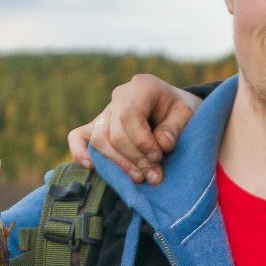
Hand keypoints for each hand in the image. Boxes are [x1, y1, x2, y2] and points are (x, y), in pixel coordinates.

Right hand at [69, 74, 199, 184]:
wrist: (175, 109)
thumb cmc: (181, 112)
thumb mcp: (188, 114)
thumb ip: (175, 127)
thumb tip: (162, 144)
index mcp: (141, 86)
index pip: (128, 115)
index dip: (141, 141)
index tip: (158, 157)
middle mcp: (120, 96)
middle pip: (113, 132)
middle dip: (134, 158)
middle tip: (154, 176)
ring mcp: (106, 111)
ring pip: (99, 139)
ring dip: (118, 163)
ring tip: (140, 178)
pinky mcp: (98, 125)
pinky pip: (78, 136)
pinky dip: (80, 151)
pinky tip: (91, 166)